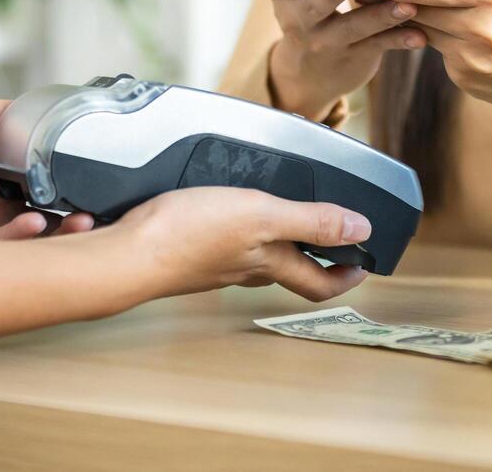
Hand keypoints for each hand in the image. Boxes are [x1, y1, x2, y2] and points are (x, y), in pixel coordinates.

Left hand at [0, 94, 94, 240]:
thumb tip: (34, 109)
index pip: (33, 178)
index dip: (61, 182)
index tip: (86, 180)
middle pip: (36, 212)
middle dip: (67, 215)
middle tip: (92, 213)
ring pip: (21, 238)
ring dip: (51, 233)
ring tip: (72, 222)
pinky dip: (17, 244)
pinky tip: (33, 227)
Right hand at [111, 187, 370, 301]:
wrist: (128, 252)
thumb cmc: (189, 235)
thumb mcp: (261, 216)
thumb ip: (311, 221)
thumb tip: (361, 230)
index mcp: (270, 262)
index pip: (319, 282)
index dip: (346, 276)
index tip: (364, 264)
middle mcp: (246, 268)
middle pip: (291, 270)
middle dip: (315, 256)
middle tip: (334, 239)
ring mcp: (216, 262)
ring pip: (258, 258)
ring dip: (279, 242)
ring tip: (289, 217)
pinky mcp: (190, 250)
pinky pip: (227, 245)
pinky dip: (241, 231)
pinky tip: (231, 210)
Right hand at [264, 0, 426, 119]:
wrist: (309, 76)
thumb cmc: (307, 17)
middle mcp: (302, 21)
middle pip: (315, 5)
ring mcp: (328, 42)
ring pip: (354, 27)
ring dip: (380, 16)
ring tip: (406, 5)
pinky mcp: (355, 56)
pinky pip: (379, 46)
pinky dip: (400, 40)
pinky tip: (419, 35)